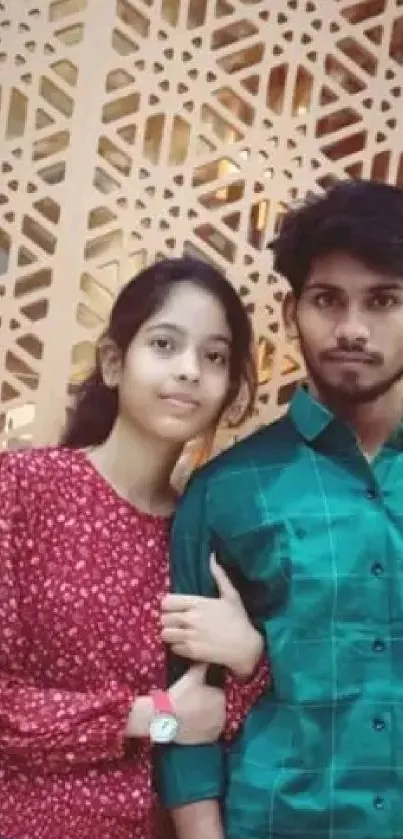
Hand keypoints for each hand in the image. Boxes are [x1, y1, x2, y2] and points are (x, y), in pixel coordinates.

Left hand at [161, 555, 262, 677]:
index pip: (167, 602)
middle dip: (168, 620)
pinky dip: (177, 647)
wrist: (246, 646)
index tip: (174, 608)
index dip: (168, 605)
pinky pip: (173, 648)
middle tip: (177, 622)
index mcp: (198, 603)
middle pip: (163, 618)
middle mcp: (191, 618)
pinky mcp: (192, 652)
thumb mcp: (231, 595)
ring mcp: (190, 636)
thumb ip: (219, 576)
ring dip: (170, 634)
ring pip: (165, 634)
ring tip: (179, 633)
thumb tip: (212, 556)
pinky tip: (187, 644)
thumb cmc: (239, 619)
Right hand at [169, 663, 224, 744]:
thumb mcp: (191, 677)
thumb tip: (208, 660)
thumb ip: (202, 666)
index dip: (206, 693)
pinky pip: (211, 732)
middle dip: (208, 705)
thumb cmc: (179, 696)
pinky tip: (193, 725)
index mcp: (220, 697)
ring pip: (214, 719)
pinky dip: (205, 729)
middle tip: (192, 704)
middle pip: (217, 706)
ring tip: (192, 715)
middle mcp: (223, 713)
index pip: (217, 693)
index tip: (195, 694)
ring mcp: (218, 728)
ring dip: (207, 717)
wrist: (165, 719)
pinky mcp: (210, 739)